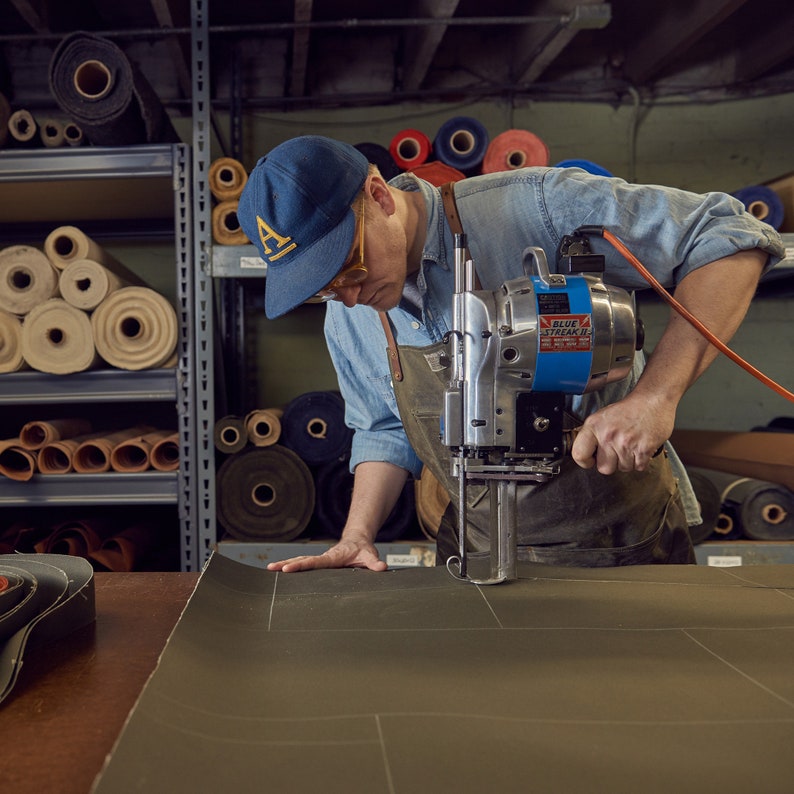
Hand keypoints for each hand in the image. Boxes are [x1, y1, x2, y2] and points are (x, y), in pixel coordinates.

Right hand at [266, 536, 387, 572]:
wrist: (358, 540)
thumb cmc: (363, 549)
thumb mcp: (369, 556)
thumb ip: (374, 563)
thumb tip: (382, 567)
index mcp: (332, 558)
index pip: (314, 562)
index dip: (300, 565)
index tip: (287, 568)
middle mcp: (323, 558)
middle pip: (302, 560)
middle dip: (286, 564)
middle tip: (271, 568)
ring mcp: (320, 560)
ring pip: (300, 560)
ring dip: (285, 564)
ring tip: (269, 569)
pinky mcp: (319, 562)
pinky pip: (303, 563)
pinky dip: (292, 566)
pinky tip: (281, 572)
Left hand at [571, 393, 674, 474]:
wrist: (654, 400)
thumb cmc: (629, 408)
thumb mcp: (602, 416)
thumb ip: (592, 435)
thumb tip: (586, 454)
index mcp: (594, 426)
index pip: (579, 454)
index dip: (585, 461)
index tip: (592, 459)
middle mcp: (608, 435)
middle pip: (604, 468)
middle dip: (611, 463)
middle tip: (617, 450)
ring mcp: (626, 443)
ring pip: (623, 468)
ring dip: (628, 461)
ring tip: (631, 444)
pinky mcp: (643, 449)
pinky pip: (638, 467)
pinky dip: (640, 461)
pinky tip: (639, 447)